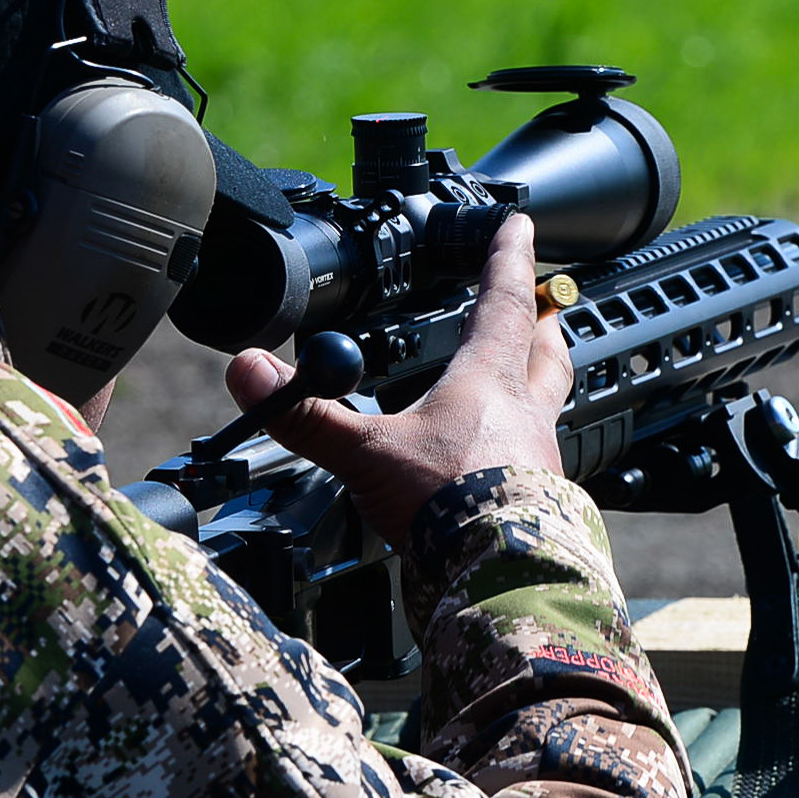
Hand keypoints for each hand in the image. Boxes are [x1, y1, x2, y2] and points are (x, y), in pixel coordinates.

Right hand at [224, 213, 571, 547]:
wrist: (500, 574)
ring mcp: (537, 458)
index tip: (516, 223)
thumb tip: (250, 371)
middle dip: (541, 323)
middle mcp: (523, 413)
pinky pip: (535, 458)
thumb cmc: (447, 505)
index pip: (502, 299)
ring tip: (522, 380)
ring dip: (538, 384)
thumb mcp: (365, 454)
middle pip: (545, 351)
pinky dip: (520, 447)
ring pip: (548, 404)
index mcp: (488, 381)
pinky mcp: (537, 502)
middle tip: (544, 304)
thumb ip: (306, 415)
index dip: (507, 256)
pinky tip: (498, 462)